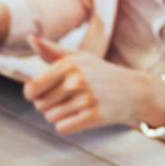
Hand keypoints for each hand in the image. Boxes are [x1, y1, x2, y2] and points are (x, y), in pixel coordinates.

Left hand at [25, 50, 164, 135]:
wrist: (134, 91)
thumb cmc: (101, 73)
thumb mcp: (79, 58)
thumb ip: (52, 50)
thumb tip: (31, 37)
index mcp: (69, 64)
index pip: (33, 88)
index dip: (32, 94)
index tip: (40, 93)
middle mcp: (77, 80)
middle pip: (40, 105)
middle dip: (47, 105)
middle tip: (64, 100)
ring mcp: (87, 99)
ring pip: (51, 117)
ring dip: (59, 116)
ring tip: (74, 107)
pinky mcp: (95, 116)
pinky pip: (63, 128)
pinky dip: (68, 125)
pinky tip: (79, 117)